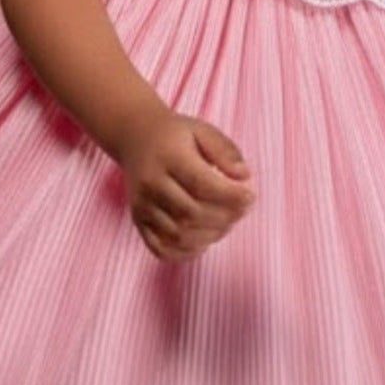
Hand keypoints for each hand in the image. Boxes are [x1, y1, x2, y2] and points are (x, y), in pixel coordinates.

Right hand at [117, 108, 255, 262]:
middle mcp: (150, 183)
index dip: (231, 196)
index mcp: (168, 157)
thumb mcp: (203, 131)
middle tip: (241, 210)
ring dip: (210, 236)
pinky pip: (162, 249)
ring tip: (225, 222)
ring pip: (179, 235)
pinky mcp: (138, 221)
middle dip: (224, 218)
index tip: (250, 195)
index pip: (202, 184)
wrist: (134, 137)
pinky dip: (187, 252)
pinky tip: (204, 239)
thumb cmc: (176, 136)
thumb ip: (226, 152)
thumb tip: (244, 176)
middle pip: (191, 214)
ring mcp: (141, 206)